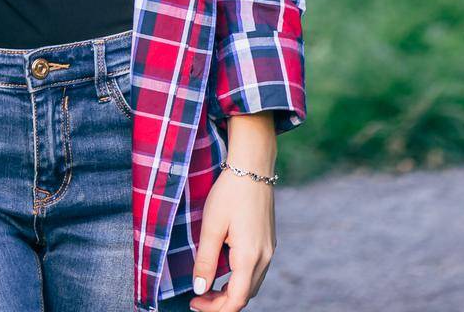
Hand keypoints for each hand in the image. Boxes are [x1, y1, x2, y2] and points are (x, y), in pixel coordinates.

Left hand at [188, 166, 275, 311]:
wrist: (253, 166)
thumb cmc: (230, 193)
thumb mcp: (211, 226)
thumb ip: (206, 260)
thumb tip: (199, 288)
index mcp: (249, 257)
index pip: (235, 300)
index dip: (214, 308)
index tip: (194, 303)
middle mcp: (264, 258)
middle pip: (244, 295)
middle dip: (221, 302)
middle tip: (198, 296)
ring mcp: (269, 250)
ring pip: (251, 284)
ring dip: (231, 291)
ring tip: (208, 286)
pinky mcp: (268, 241)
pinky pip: (256, 270)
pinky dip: (240, 278)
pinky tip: (225, 270)